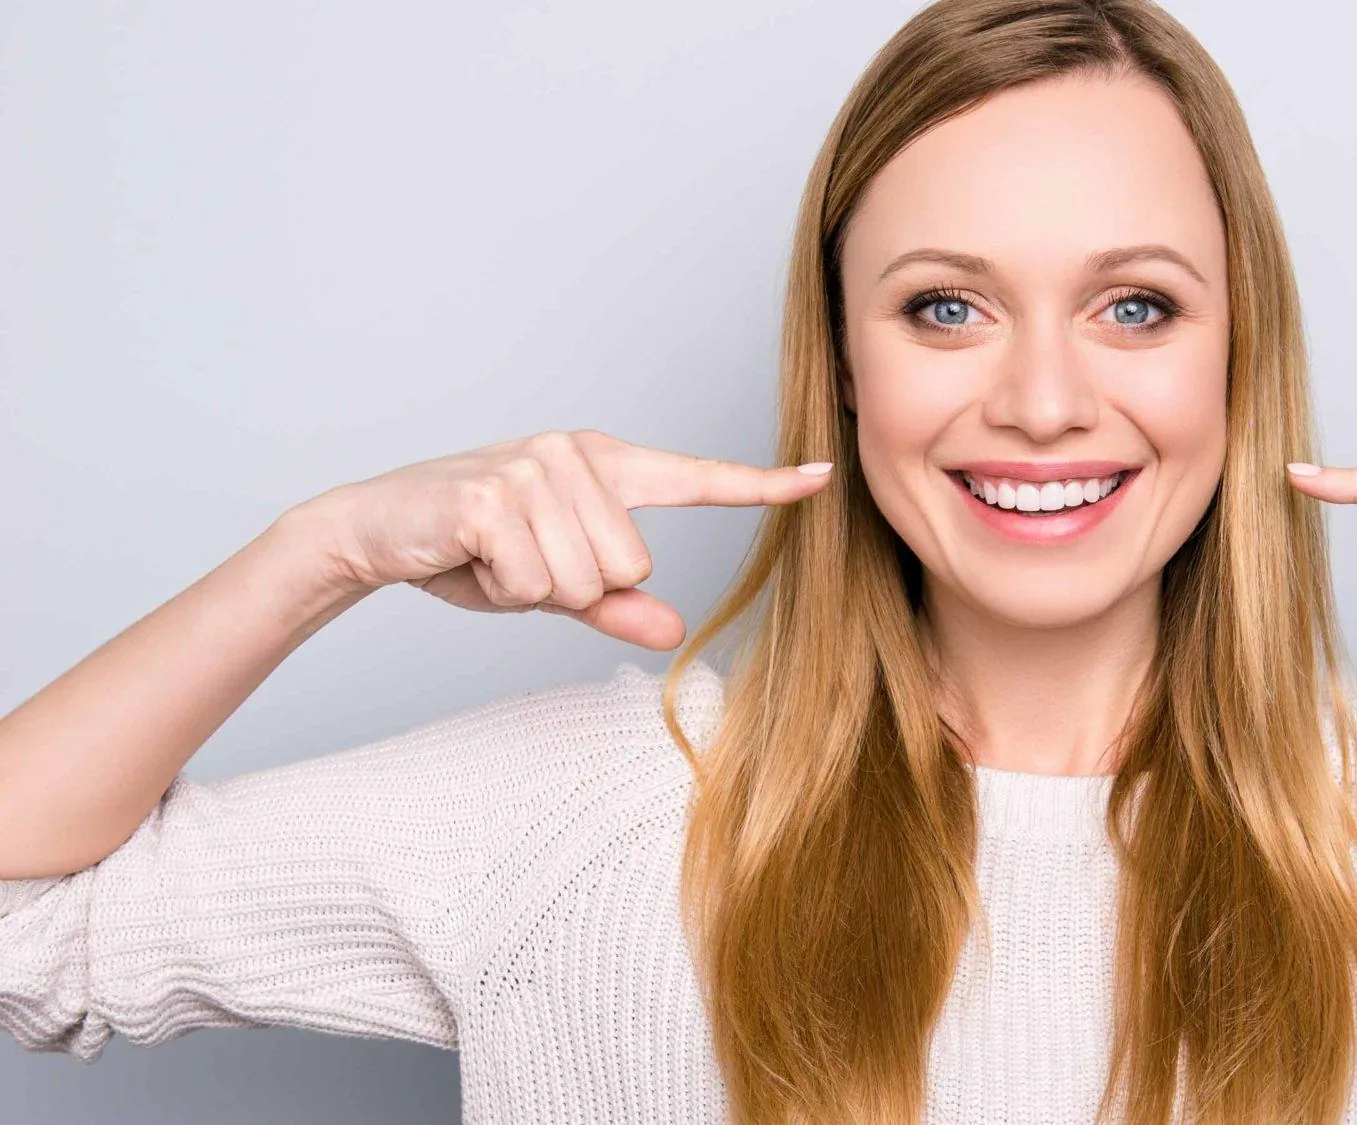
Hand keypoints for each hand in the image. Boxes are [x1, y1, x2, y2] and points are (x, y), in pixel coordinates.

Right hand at [292, 429, 833, 648]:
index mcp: (604, 465)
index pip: (697, 480)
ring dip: (535, 588)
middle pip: (634, 565)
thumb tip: (675, 630)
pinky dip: (501, 586)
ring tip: (494, 556)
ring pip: (588, 579)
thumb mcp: (553, 584)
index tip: (823, 477)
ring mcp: (536, 468)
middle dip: (575, 587)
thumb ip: (615, 605)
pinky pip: (539, 580)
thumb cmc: (470, 552)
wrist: (375, 529)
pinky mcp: (496, 495)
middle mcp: (576, 454)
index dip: (763, 486)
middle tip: (519, 561)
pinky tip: (470, 554)